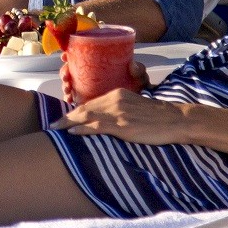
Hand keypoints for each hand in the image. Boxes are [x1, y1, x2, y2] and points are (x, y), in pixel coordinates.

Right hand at [63, 60, 149, 98]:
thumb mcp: (140, 77)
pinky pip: (74, 99)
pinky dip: (69, 98)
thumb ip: (138, 71)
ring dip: (66, 86)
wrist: (142, 107)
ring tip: (68, 89)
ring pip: (71, 84)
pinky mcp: (88, 102)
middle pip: (72, 70)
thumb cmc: (139, 87)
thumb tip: (132, 64)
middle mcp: (91, 75)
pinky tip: (69, 100)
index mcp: (100, 64)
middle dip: (65, 72)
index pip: (81, 56)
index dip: (70, 55)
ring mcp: (88, 88)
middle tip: (66, 76)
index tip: (65, 55)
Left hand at [63, 88, 188, 144]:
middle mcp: (115, 100)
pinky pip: (97, 126)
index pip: (90, 103)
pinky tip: (72, 133)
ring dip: (68, 123)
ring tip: (55, 130)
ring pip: (86, 116)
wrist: (176, 120)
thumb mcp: (136, 106)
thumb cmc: (157, 117)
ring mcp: (118, 113)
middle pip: (84, 109)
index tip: (63, 118)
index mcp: (117, 94)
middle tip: (52, 124)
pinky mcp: (123, 125)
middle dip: (66, 117)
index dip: (74, 112)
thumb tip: (106, 120)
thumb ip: (120, 109)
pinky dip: (82, 129)